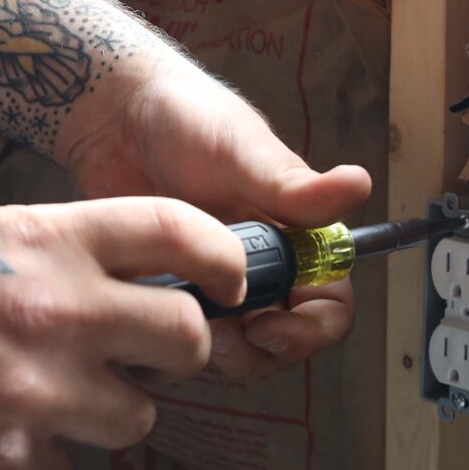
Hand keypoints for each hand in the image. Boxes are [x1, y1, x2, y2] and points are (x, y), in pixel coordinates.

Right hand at [0, 200, 245, 469]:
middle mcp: (53, 311)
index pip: (179, 235)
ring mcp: (30, 391)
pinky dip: (31, 467)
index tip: (232, 284)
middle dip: (173, 355)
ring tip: (33, 399)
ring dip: (101, 416)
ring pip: (135, 419)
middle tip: (134, 359)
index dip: (223, 261)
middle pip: (188, 341)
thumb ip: (57, 257)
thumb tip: (134, 291)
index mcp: (46, 241)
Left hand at [59, 62, 374, 377]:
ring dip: (214, 354)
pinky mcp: (168, 295)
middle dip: (259, 353)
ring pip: (235, 351)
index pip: (329, 304)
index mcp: (295, 237)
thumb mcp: (241, 149)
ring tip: (179, 327)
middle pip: (285, 342)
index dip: (312, 328)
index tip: (270, 326)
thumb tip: (357, 187)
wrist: (111, 115)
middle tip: (218, 339)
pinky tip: (145, 320)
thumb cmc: (185, 117)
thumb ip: (293, 184)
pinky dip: (170, 343)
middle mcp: (261, 269)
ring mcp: (214, 286)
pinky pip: (180, 340)